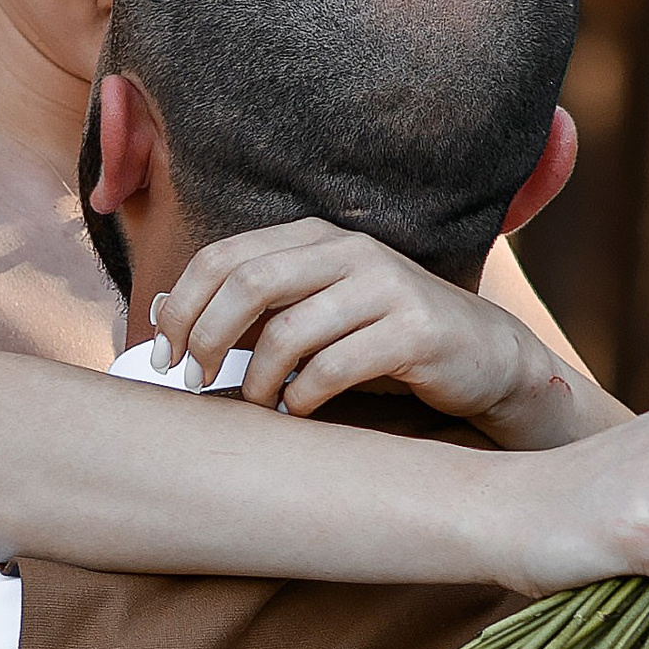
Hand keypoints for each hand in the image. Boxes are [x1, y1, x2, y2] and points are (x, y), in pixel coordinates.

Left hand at [151, 222, 577, 443]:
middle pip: (249, 283)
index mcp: (316, 238)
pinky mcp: (414, 331)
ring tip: (256, 404)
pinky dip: (303, 397)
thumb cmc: (385, 340)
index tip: (164, 353)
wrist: (485, 356)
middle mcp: (349, 251)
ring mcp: (385, 287)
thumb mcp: (317, 311)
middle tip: (193, 378)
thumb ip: (254, 309)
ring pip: (289, 330)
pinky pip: (335, 367)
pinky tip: (300, 410)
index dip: (183, 305)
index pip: (225, 257)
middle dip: (207, 336)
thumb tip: (163, 314)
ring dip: (256, 379)